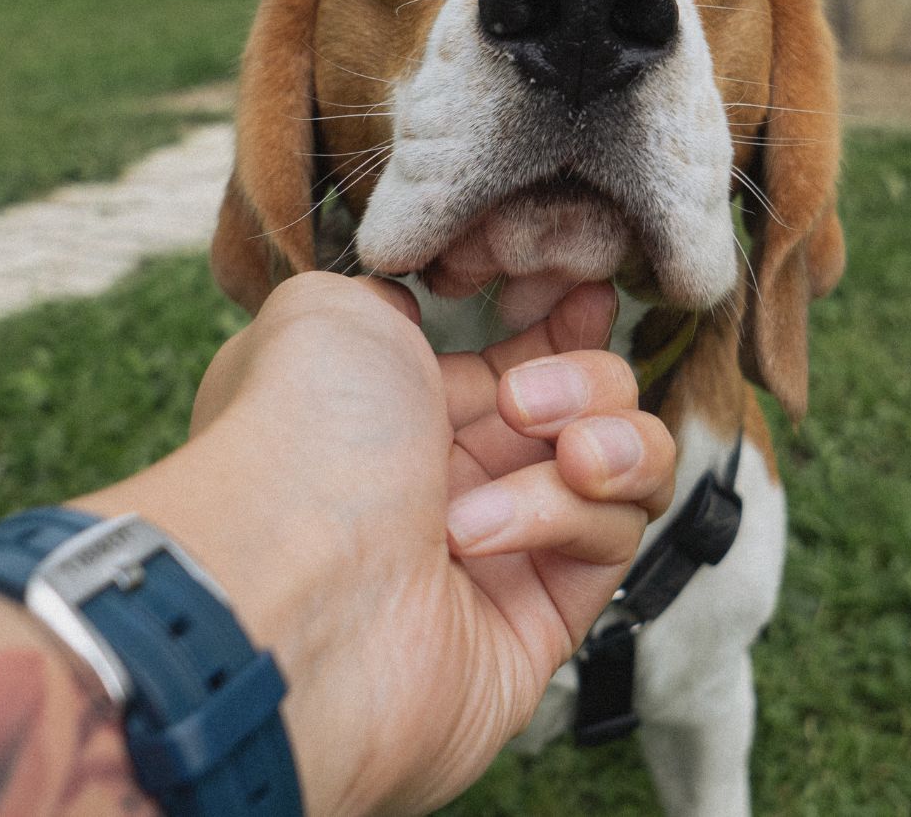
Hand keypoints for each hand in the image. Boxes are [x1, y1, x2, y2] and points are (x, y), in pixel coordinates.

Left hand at [78, 272, 675, 814]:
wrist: (286, 584)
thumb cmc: (296, 438)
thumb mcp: (323, 313)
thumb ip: (387, 291)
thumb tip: (415, 304)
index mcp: (400, 408)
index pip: (520, 356)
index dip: (566, 322)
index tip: (588, 296)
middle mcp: (452, 478)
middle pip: (588, 404)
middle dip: (584, 379)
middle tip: (523, 399)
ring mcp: (502, 549)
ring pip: (623, 470)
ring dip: (608, 441)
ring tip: (567, 455)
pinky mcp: (541, 618)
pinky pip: (611, 540)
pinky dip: (567, 516)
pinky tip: (487, 530)